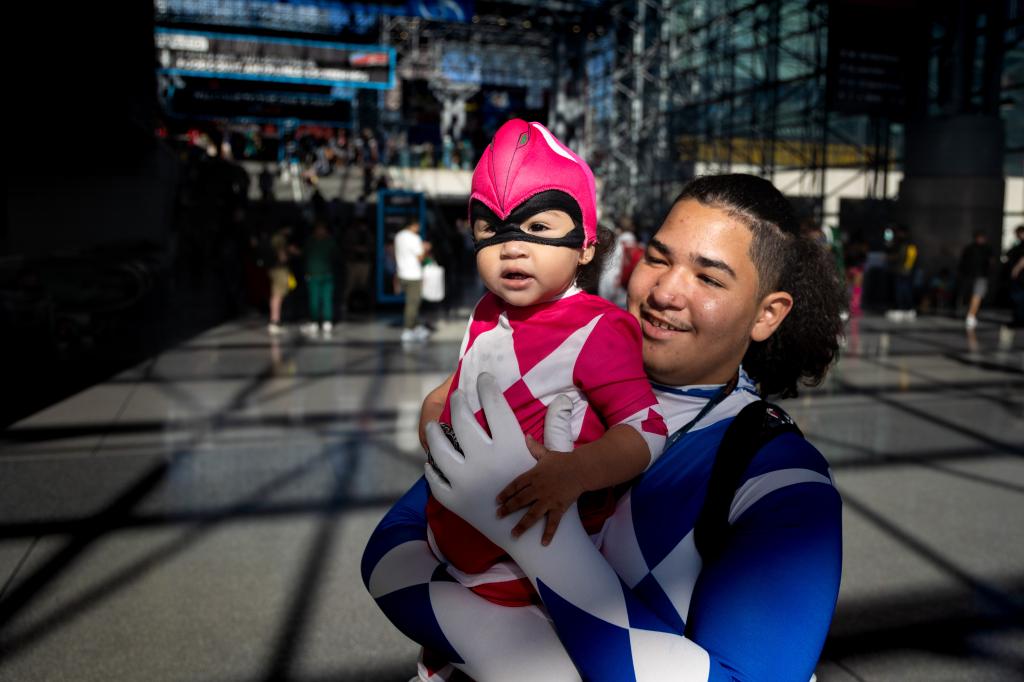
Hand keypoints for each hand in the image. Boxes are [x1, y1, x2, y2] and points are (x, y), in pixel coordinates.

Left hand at [424, 373, 539, 550]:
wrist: (538, 536)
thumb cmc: (549, 497)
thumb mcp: (554, 456)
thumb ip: (554, 427)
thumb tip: (562, 400)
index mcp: (509, 446)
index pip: (493, 405)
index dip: (487, 387)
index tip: (483, 377)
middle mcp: (485, 460)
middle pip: (461, 421)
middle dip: (459, 403)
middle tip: (459, 397)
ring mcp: (466, 482)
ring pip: (440, 451)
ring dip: (435, 436)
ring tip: (434, 427)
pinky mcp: (455, 502)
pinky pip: (436, 481)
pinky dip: (432, 470)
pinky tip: (432, 462)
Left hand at [496, 437, 584, 544]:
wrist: (581, 469)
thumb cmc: (563, 461)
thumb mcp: (547, 453)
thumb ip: (534, 448)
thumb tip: (526, 436)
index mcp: (533, 476)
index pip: (515, 485)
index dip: (505, 493)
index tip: (497, 500)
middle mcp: (538, 489)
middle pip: (520, 501)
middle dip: (508, 509)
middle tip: (499, 516)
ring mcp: (548, 500)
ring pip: (532, 515)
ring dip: (522, 525)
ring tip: (513, 535)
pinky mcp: (559, 507)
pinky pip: (553, 522)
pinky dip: (548, 533)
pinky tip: (543, 544)